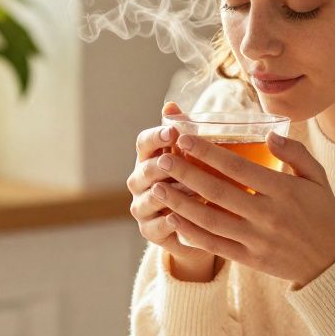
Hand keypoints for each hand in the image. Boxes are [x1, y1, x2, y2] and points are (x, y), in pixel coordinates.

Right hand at [126, 101, 218, 280]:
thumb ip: (183, 132)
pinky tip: (181, 218)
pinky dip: (168, 222)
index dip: (156, 137)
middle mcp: (139, 182)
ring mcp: (142, 207)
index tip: (173, 132)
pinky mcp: (149, 231)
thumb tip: (171, 104)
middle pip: (144, 171)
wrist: (195, 224)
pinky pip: (155, 227)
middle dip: (160, 166)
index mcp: (148, 158)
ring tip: (190, 190)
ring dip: (169, 194)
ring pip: (149, 199)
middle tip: (174, 161)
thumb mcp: (192, 156)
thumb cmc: (194, 180)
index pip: (143, 143)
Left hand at [151, 130, 334, 285]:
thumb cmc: (321, 213)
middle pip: (218, 192)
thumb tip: (270, 134)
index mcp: (283, 191)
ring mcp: (257, 240)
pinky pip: (215, 246)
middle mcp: (268, 215)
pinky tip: (173, 219)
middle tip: (162, 158)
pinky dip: (192, 233)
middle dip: (186, 174)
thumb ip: (295, 153)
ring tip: (157, 188)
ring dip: (180, 204)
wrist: (330, 262)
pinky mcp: (249, 259)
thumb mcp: (318, 178)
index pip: (238, 168)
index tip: (184, 139)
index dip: (208, 153)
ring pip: (210, 220)